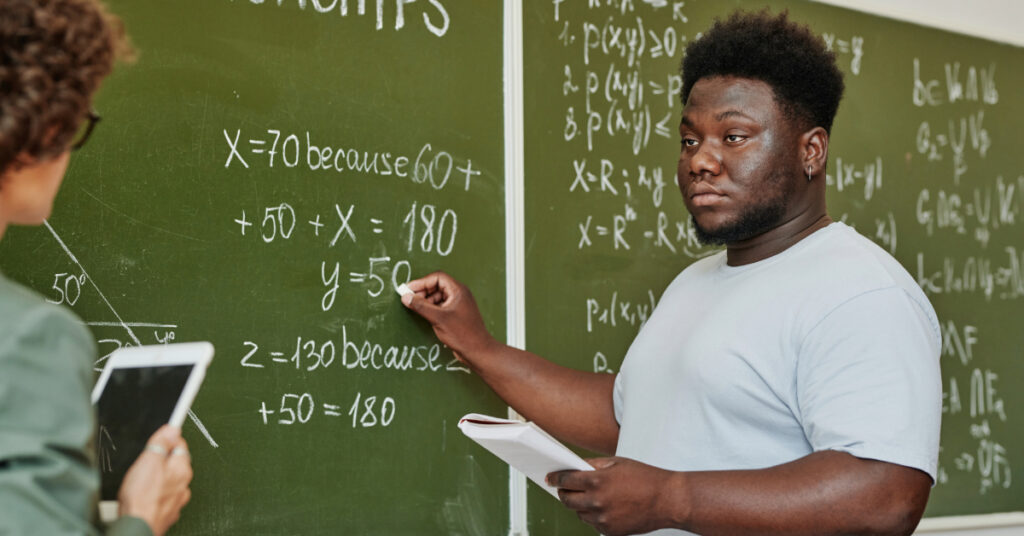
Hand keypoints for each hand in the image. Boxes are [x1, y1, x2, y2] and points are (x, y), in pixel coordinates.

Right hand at [117, 425, 192, 535]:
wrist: (137, 527)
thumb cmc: (141, 498)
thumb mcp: (149, 461)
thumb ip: (161, 443)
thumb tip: (172, 429)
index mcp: (182, 469)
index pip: (180, 445)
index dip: (168, 439)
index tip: (160, 437)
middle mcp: (184, 484)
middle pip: (175, 464)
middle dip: (162, 460)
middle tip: (147, 462)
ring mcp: (177, 500)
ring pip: (170, 482)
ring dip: (160, 479)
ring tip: (143, 481)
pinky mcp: (167, 512)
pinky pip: (163, 498)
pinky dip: (156, 494)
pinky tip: (145, 496)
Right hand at [400, 272, 497, 364]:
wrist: (478, 351)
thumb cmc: (463, 334)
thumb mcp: (438, 318)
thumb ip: (421, 306)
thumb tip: (406, 297)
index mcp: (458, 290)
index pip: (437, 277)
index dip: (421, 282)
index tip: (408, 289)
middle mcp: (459, 295)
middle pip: (437, 285)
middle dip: (422, 291)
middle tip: (409, 299)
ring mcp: (457, 304)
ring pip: (438, 296)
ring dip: (425, 300)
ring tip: (415, 307)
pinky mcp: (455, 314)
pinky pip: (440, 306)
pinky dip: (431, 308)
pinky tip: (424, 314)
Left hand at [547, 457, 685, 535]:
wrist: (668, 500)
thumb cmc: (645, 478)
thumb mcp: (617, 462)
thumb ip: (593, 465)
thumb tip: (575, 467)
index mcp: (596, 481)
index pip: (565, 480)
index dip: (555, 478)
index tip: (550, 478)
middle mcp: (596, 502)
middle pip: (567, 500)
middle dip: (563, 492)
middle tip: (564, 488)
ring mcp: (603, 519)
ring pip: (579, 513)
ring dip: (579, 505)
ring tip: (588, 496)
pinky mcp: (610, 532)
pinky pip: (593, 524)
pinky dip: (593, 516)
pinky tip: (603, 507)